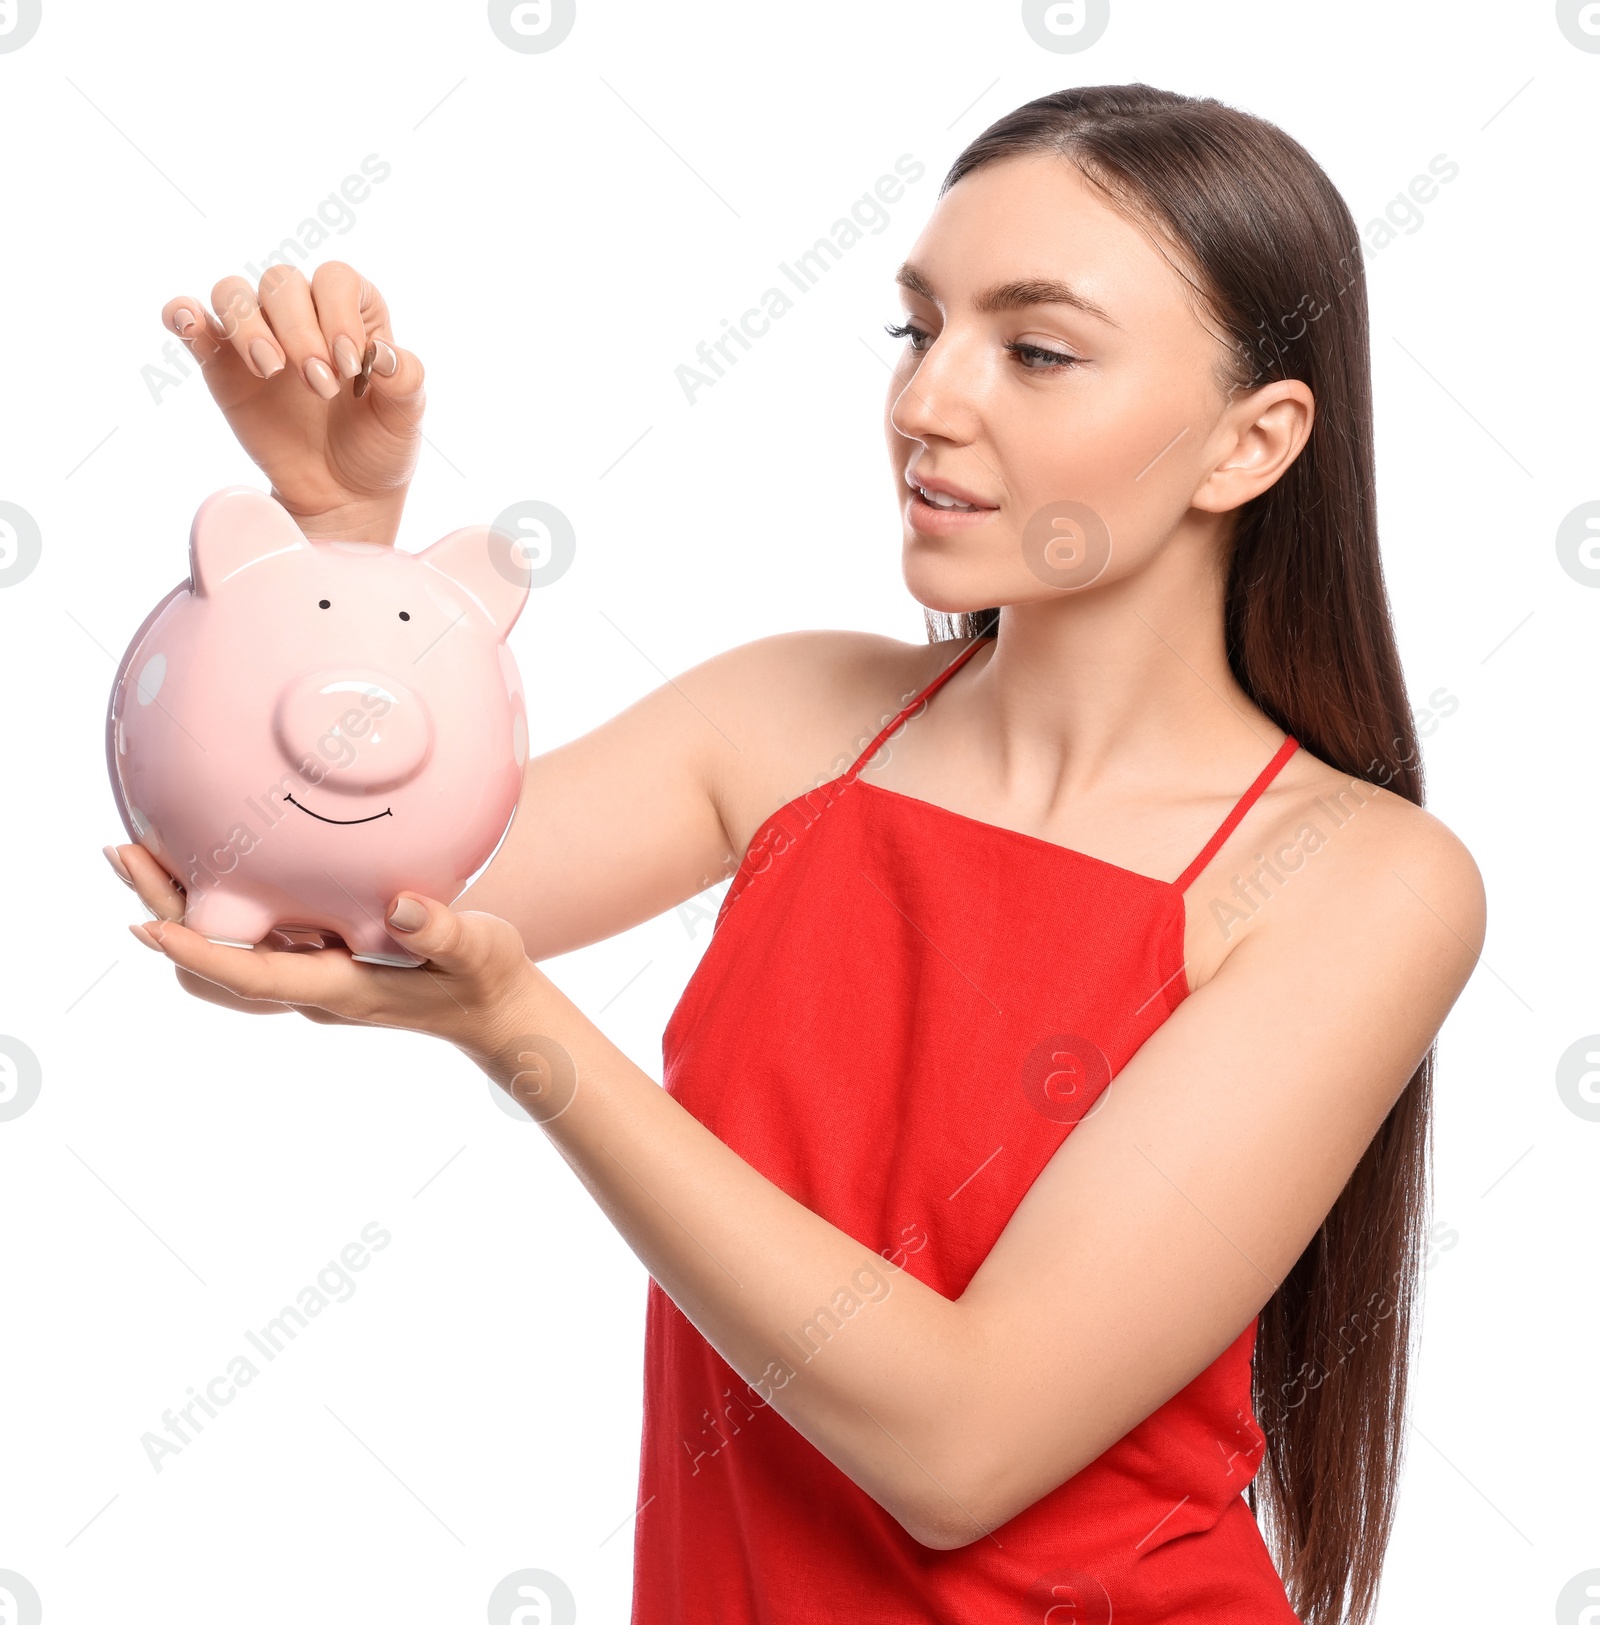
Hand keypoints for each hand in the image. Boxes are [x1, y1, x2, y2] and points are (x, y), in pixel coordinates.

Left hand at [116, 855, 543, 1058]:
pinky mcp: (319, 959)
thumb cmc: (488, 979)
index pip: (253, 977)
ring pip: (222, 953)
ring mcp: (312, 976)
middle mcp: (313, 988)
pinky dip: (214, 906)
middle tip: (122, 854)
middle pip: (214, 967)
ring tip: (140, 853)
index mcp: (341, 989)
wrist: (494, 1010)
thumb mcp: (481, 951)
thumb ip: (443, 930)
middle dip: (164, 916)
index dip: (198, 953)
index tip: (147, 927)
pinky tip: (206, 864)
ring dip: (178, 909)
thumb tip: (397, 905)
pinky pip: (248, 939)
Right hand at [161, 263, 424, 543]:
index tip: (350, 366)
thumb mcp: (405, 419)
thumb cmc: (377, 447)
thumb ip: (407, 381)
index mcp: (354, 313)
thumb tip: (385, 354)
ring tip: (271, 370)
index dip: (339, 313)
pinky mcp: (221, 363)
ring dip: (248, 326)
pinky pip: (190, 319)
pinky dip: (184, 314)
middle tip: (320, 387)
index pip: (336, 279)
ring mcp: (258, 334)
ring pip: (234, 293)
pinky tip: (191, 326)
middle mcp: (303, 313)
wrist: (342, 494)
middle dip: (299, 332)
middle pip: (282, 282)